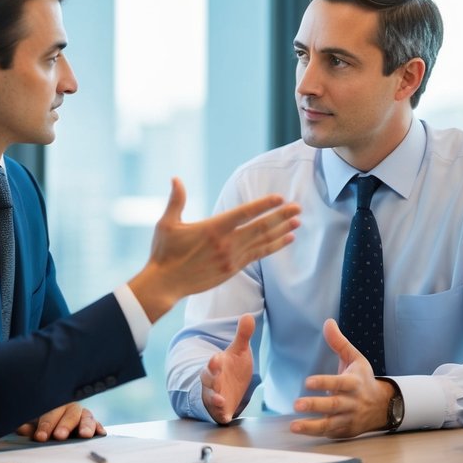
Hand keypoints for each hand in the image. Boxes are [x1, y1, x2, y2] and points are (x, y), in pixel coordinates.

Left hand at [16, 403, 104, 441]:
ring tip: (84, 435)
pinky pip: (98, 425)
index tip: (40, 437)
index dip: (46, 426)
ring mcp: (83, 416)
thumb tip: (22, 429)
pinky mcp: (93, 425)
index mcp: (55, 405)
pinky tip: (100, 433)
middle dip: (65, 425)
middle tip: (59, 436)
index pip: (51, 414)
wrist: (56, 423)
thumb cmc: (43, 422)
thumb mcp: (33, 423)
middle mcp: (71, 408)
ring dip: (86, 425)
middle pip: (70, 414)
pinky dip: (99, 428)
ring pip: (87, 417)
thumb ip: (28, 426)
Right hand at [128, 178, 299, 321]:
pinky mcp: (233, 269)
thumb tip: (175, 178)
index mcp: (213, 228)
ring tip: (297, 222)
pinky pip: (258, 255)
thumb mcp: (167, 224)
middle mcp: (227, 243)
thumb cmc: (164, 253)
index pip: (245, 213)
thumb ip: (176, 200)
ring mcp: (232, 258)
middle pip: (260, 227)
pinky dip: (274, 247)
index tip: (280, 198)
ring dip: (282, 231)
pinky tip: (286, 240)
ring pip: (263, 242)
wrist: (166, 284)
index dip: (264, 205)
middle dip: (281, 216)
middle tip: (298, 207)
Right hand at [200, 313, 256, 423]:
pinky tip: (227, 417)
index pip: (212, 363)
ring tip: (220, 400)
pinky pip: (219, 414)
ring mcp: (215, 396)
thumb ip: (243, 336)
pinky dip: (222, 414)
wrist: (230, 388)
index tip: (217, 358)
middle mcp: (213, 381)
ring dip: (214, 398)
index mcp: (216, 366)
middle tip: (215, 376)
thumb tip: (249, 315)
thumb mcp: (239, 352)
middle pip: (208, 380)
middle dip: (211, 378)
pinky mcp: (222, 410)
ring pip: (211, 397)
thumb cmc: (232, 368)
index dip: (214, 362)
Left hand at [290, 319, 389, 438]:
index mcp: (354, 383)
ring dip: (311, 426)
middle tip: (296, 404)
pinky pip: (330, 433)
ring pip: (330, 424)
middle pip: (333, 405)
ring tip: (293, 426)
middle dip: (315, 405)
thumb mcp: (355, 359)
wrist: (382, 406)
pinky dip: (316, 433)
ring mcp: (349, 418)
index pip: (339, 383)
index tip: (307, 382)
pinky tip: (300, 430)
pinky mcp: (345, 431)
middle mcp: (352, 402)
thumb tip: (328, 322)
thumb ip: (339, 343)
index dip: (324, 382)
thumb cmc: (363, 379)